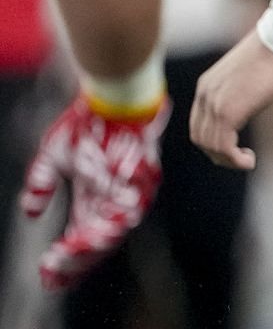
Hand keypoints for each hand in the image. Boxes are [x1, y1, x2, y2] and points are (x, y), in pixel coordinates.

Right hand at [19, 95, 166, 289]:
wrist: (112, 94)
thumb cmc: (85, 125)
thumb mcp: (53, 155)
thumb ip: (41, 183)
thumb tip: (30, 213)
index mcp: (94, 198)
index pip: (81, 237)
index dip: (66, 258)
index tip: (47, 277)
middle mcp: (114, 197)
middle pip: (100, 239)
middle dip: (77, 258)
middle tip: (55, 269)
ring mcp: (131, 186)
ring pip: (117, 226)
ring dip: (94, 243)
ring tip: (72, 255)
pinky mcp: (144, 174)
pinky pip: (133, 203)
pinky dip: (115, 218)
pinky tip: (97, 231)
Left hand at [189, 31, 272, 170]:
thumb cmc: (270, 57)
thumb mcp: (244, 79)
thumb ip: (236, 95)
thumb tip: (245, 109)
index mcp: (206, 88)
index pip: (198, 125)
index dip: (212, 141)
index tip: (232, 146)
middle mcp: (204, 97)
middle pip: (200, 138)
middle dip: (218, 154)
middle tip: (238, 159)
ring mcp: (214, 104)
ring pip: (210, 145)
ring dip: (227, 160)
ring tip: (246, 161)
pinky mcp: (228, 112)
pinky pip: (224, 146)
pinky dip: (234, 159)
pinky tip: (249, 160)